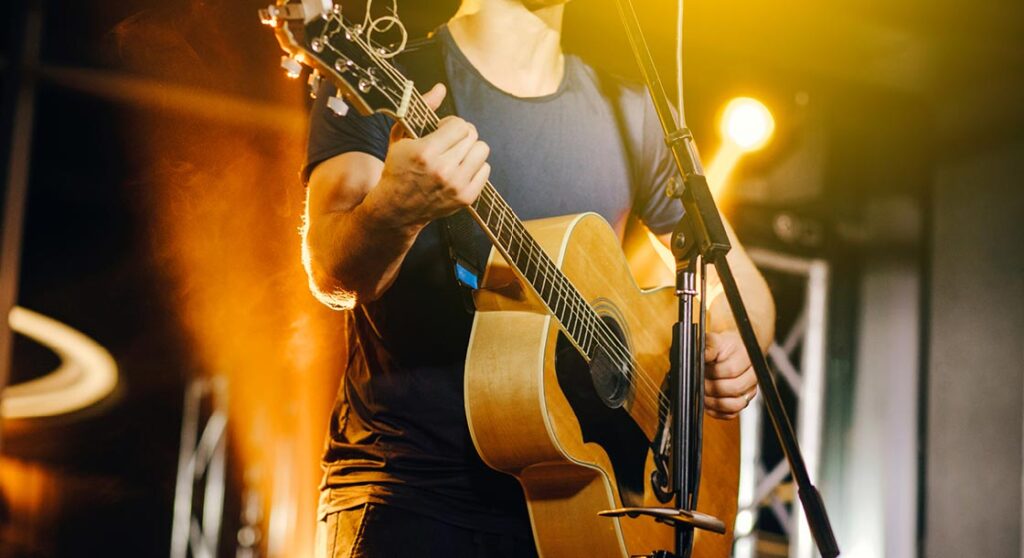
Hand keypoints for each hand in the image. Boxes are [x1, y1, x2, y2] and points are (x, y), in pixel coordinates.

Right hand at [370, 83, 490, 227]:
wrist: (397, 209)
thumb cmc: (398, 169)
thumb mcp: (401, 137)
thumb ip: (422, 109)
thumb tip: (441, 88)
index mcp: (425, 152)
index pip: (460, 125)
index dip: (451, 124)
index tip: (441, 130)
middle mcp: (443, 170)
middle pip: (472, 136)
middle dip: (461, 135)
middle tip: (449, 143)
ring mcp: (456, 186)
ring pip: (482, 151)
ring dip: (470, 150)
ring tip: (456, 155)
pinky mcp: (466, 198)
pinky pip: (486, 170)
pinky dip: (476, 167)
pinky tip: (460, 169)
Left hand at [704, 331, 757, 419]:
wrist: (731, 353)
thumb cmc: (723, 347)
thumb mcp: (715, 340)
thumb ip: (709, 345)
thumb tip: (702, 354)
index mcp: (747, 359)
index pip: (731, 370)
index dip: (713, 372)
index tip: (702, 368)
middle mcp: (752, 377)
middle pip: (734, 389)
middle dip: (711, 387)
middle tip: (700, 381)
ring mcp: (748, 391)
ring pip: (734, 405)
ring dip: (714, 402)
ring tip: (703, 393)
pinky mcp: (742, 403)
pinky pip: (730, 414)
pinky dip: (716, 411)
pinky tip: (708, 402)